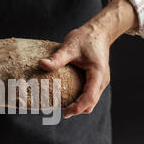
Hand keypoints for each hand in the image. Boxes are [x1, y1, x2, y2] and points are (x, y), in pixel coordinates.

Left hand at [38, 0, 137, 117]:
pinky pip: (90, 94)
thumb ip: (57, 58)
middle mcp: (102, 81)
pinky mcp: (97, 80)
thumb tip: (41, 64)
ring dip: (78, 106)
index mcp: (97, 74)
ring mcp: (101, 81)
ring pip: (91, 101)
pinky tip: (68, 96)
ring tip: (62, 105)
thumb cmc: (86, 38)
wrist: (99, 31)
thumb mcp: (70, 46)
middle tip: (59, 111)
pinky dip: (80, 99)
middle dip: (76, 110)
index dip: (77, 107)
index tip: (64, 112)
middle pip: (90, 104)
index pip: (89, 97)